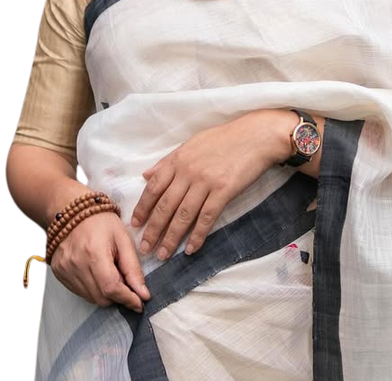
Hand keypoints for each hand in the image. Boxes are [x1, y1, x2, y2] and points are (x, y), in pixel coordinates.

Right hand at [51, 212, 150, 311]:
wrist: (72, 211)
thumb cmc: (102, 222)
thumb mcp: (123, 238)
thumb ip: (133, 268)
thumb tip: (143, 294)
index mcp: (94, 253)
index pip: (111, 288)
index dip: (128, 299)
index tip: (140, 303)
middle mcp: (76, 265)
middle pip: (102, 298)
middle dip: (119, 297)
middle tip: (127, 284)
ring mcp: (65, 271)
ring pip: (91, 298)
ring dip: (106, 294)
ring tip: (112, 274)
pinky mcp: (59, 274)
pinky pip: (80, 292)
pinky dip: (93, 289)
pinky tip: (98, 274)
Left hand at [131, 109, 285, 259]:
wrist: (256, 136)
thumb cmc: (225, 138)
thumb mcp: (193, 143)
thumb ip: (169, 160)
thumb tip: (146, 175)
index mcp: (179, 159)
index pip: (153, 187)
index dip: (143, 208)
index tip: (135, 224)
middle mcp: (188, 171)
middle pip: (165, 205)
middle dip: (153, 229)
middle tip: (145, 248)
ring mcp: (206, 182)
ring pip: (183, 215)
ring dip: (171, 238)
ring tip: (163, 255)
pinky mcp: (224, 191)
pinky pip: (206, 217)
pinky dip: (197, 235)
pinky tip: (191, 249)